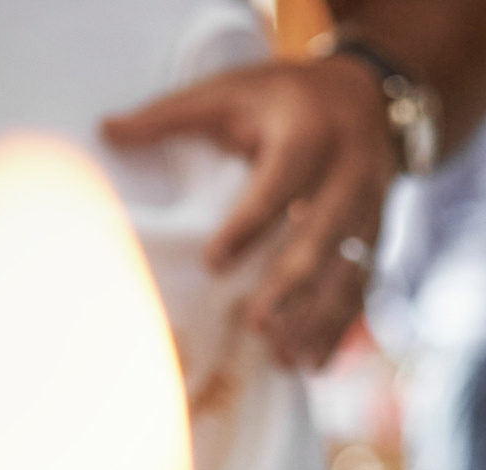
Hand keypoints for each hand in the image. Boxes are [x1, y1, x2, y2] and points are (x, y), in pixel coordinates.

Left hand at [103, 55, 394, 368]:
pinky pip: (361, 289)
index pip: (280, 186)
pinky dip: (338, 330)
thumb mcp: (230, 89)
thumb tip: (108, 131)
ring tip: (282, 357)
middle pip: (322, 238)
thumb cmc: (285, 96)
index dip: (249, 226)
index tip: (213, 263)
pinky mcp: (377, 238)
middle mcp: (349, 175)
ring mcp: (371, 211)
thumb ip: (172, 114)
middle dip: (290, 286)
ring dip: (315, 319)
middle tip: (255, 325)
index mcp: (308, 134)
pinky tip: (313, 364)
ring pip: (347, 273)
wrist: (368, 98)